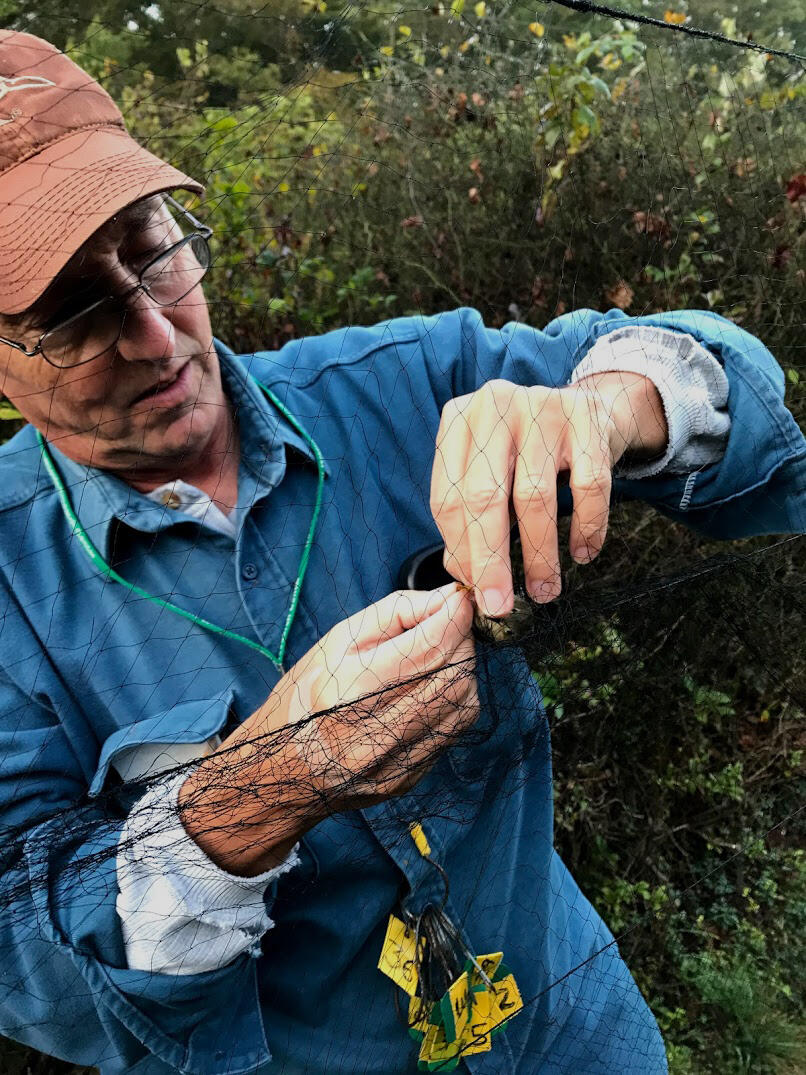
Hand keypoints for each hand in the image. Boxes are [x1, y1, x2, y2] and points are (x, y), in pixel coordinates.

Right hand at [276, 582, 477, 810]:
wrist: (282, 767)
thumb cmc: (307, 693)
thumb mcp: (340, 639)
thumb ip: (398, 612)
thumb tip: (449, 598)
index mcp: (349, 693)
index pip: (430, 648)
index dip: (456, 616)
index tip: (459, 599)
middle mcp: (374, 735)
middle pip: (454, 674)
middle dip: (461, 640)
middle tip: (445, 626)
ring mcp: (394, 764)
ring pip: (465, 702)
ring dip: (462, 669)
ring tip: (436, 658)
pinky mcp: (411, 778)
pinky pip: (456, 729)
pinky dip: (455, 699)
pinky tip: (432, 689)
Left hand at [430, 372, 666, 616]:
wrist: (586, 407)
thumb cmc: (524, 450)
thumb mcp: (488, 470)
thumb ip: (469, 516)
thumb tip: (465, 575)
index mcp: (458, 421)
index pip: (448, 499)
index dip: (461, 552)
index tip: (477, 591)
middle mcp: (494, 406)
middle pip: (484, 497)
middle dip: (491, 560)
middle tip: (500, 604)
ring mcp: (541, 407)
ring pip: (534, 497)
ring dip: (539, 554)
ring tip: (545, 589)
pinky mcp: (586, 418)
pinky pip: (588, 486)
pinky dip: (586, 527)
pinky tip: (582, 553)